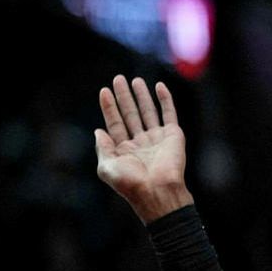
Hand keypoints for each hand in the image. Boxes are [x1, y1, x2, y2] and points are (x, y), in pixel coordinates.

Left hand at [94, 75, 193, 222]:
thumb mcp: (107, 167)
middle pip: (130, 114)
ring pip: (147, 111)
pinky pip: (169, 114)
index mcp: (123, 150)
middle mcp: (140, 143)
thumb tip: (98, 131)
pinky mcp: (173, 135)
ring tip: (134, 80)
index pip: (114, 123)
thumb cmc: (130, 184)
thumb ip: (102, 148)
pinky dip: (165, 100)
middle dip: (124, 97)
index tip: (104, 91)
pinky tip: (158, 86)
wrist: (157, 191)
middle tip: (118, 79)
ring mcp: (156, 138)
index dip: (109, 107)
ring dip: (141, 96)